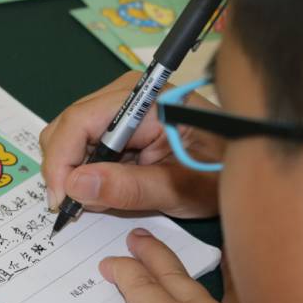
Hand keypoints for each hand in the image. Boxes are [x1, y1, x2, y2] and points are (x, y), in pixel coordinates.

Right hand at [39, 71, 222, 217]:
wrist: (242, 167)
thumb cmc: (219, 175)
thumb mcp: (178, 189)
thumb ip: (128, 188)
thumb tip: (74, 185)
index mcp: (143, 99)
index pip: (80, 121)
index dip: (61, 162)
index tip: (61, 202)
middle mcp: (125, 95)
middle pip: (68, 126)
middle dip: (64, 168)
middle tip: (74, 208)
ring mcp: (120, 107)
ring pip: (71, 137)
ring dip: (74, 172)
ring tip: (97, 200)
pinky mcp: (118, 123)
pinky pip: (85, 145)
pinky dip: (85, 170)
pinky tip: (104, 189)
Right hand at [99, 228, 259, 302]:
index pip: (140, 285)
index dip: (122, 271)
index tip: (108, 264)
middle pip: (170, 275)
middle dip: (151, 253)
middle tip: (136, 237)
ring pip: (198, 288)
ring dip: (177, 272)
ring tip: (162, 258)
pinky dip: (207, 298)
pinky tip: (203, 302)